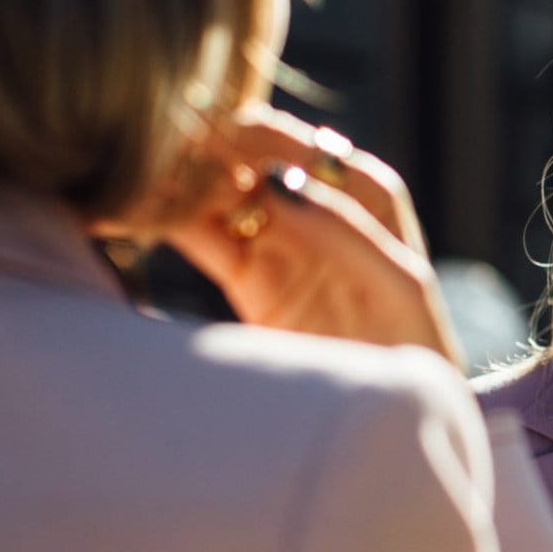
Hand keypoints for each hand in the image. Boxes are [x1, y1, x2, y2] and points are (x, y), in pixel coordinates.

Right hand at [159, 108, 464, 368]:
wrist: (393, 412)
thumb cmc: (415, 344)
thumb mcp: (399, 283)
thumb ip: (346, 233)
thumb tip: (280, 188)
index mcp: (368, 197)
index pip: (312, 151)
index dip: (270, 139)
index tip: (237, 142)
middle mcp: (319, 210)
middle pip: (253, 161)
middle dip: (214, 150)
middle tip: (169, 147)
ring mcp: (280, 244)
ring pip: (221, 194)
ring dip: (183, 178)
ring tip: (141, 170)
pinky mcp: (247, 280)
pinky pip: (202, 237)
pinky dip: (170, 218)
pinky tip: (136, 206)